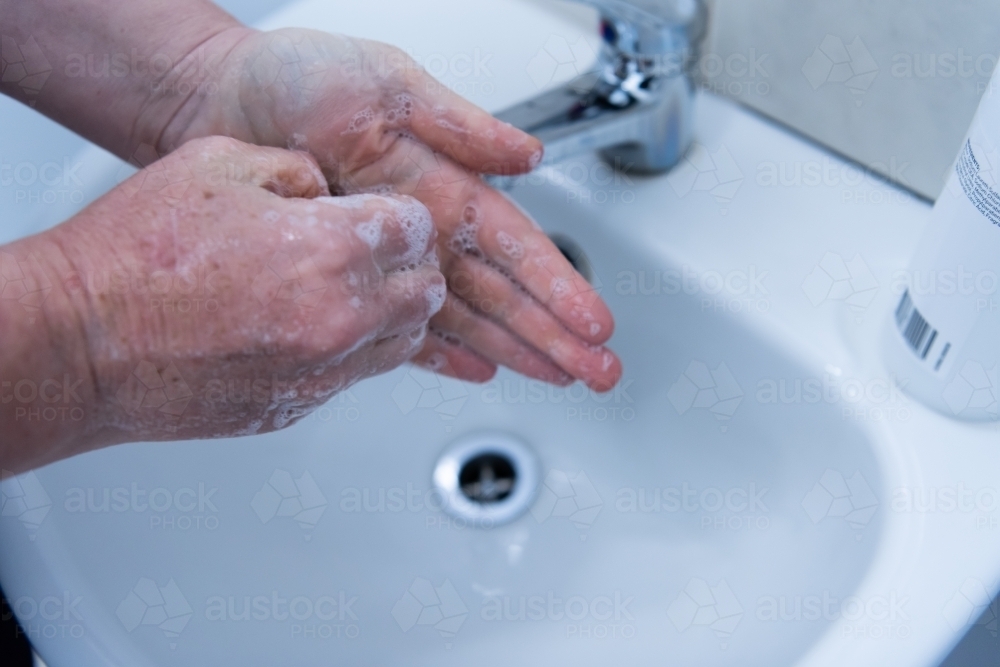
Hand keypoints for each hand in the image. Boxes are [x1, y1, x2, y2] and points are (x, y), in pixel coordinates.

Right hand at [28, 136, 445, 448]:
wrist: (83, 343)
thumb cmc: (135, 258)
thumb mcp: (219, 165)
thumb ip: (295, 171)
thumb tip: (327, 190)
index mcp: (331, 249)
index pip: (418, 230)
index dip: (401, 218)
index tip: (390, 220)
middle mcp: (341, 318)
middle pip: (427, 293)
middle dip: (410, 267)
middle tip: (379, 255)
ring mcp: (323, 371)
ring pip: (404, 344)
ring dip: (391, 314)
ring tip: (352, 294)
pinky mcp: (299, 407)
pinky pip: (356, 377)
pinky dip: (351, 352)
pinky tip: (312, 328)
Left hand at [165, 28, 622, 389]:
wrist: (220, 100)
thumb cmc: (298, 78)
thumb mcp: (388, 83)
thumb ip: (458, 124)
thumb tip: (525, 154)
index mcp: (444, 180)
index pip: (516, 244)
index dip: (557, 284)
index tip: (594, 320)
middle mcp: (427, 227)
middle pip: (505, 292)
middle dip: (556, 334)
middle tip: (601, 371)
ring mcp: (394, 259)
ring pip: (468, 318)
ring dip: (518, 351)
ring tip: (562, 379)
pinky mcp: (354, 281)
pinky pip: (403, 327)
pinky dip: (441, 354)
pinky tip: (479, 370)